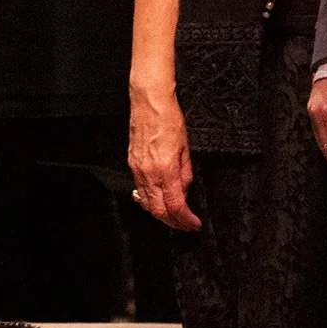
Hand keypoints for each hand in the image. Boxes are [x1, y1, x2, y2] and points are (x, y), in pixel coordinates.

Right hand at [129, 84, 200, 230]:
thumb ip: (185, 173)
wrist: (149, 103)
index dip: (186, 220)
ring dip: (160, 214)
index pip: (175, 206)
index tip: (194, 224)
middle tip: (185, 224)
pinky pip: (139, 190)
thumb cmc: (169, 119)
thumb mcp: (186, 148)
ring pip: (147, 204)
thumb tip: (185, 191)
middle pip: (158, 211)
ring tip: (173, 216)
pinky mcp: (132, 164)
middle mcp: (149, 173)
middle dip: (173, 222)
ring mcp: (138, 170)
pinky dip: (149, 201)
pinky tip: (157, 199)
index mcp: (166, 169)